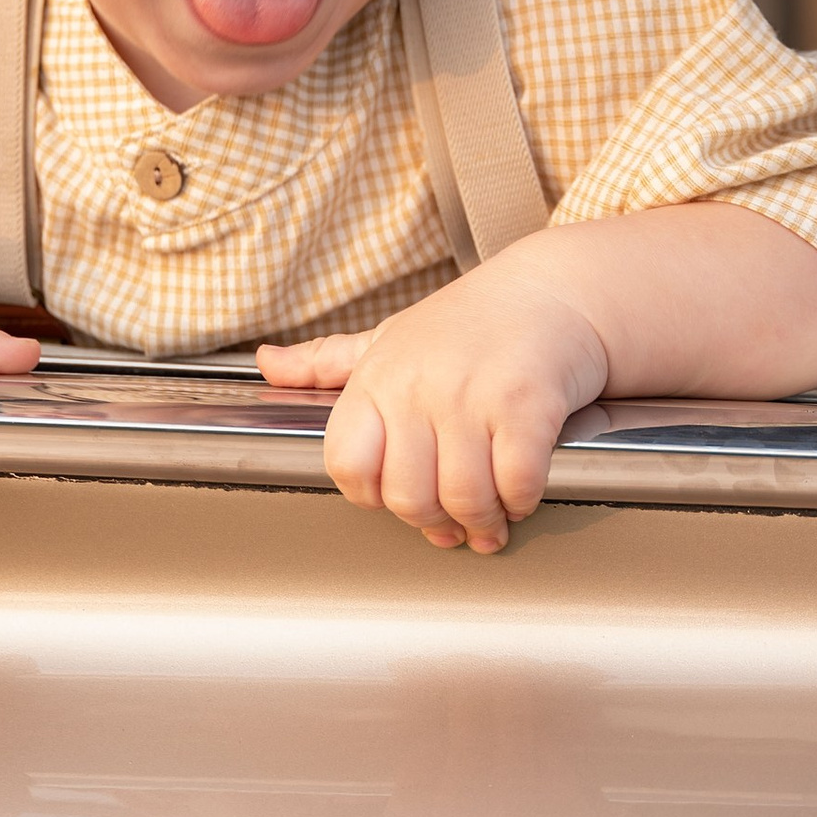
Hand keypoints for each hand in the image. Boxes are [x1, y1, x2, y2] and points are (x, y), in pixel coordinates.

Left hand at [259, 251, 607, 556]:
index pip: (346, 463)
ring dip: (481, 522)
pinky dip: (521, 501)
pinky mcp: (527, 403)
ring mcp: (472, 394)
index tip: (395, 500)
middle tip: (452, 526)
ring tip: (489, 521)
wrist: (550, 290)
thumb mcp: (388, 337)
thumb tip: (265, 364)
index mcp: (377, 377)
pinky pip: (516, 481)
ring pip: (463, 496)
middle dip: (433, 522)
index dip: (369, 496)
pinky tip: (521, 495)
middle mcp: (418, 385)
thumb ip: (327, 361)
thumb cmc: (467, 322)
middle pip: (407, 494)